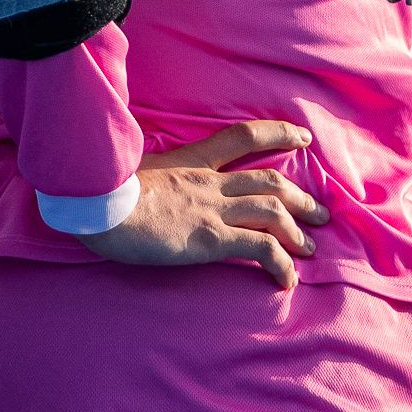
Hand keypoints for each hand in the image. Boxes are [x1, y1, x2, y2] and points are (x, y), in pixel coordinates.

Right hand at [78, 121, 330, 289]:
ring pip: (272, 212)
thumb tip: (141, 183)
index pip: (243, 137)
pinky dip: (280, 262)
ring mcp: (213, 209)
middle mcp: (210, 183)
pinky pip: (259, 248)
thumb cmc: (97, 191)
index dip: (278, 133)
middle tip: (318, 212)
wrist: (93, 204)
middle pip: (269, 182)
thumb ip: (149, 174)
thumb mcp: (128, 169)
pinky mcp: (210, 239)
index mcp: (191, 162)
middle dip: (298, 197)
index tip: (302, 137)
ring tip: (309, 248)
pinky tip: (287, 278)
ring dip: (296, 230)